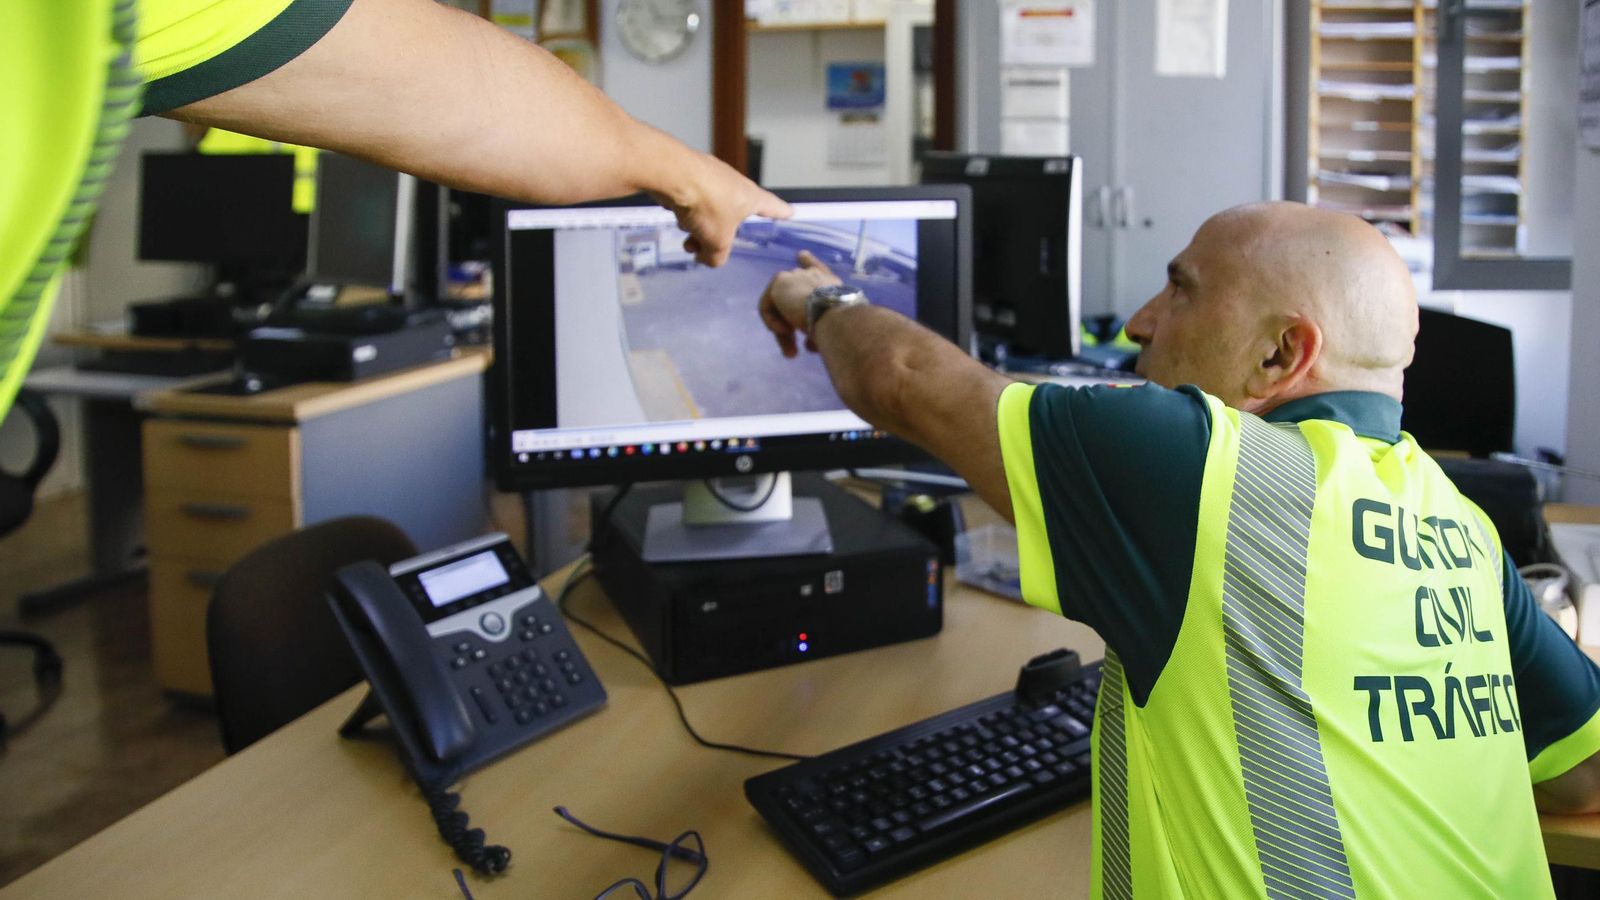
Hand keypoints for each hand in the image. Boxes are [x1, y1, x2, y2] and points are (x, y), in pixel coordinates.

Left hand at [653, 153, 790, 266]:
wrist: (674, 175)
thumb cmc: (707, 204)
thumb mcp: (717, 242)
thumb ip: (717, 257)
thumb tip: (709, 258)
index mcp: (750, 197)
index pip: (772, 207)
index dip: (781, 213)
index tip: (790, 212)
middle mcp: (734, 184)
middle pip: (731, 216)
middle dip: (717, 235)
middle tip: (704, 248)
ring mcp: (712, 177)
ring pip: (709, 211)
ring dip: (698, 227)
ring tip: (686, 235)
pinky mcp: (691, 174)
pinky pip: (693, 200)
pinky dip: (686, 212)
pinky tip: (676, 216)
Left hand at [758, 250, 840, 357]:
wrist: (836, 315)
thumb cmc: (843, 327)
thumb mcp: (834, 329)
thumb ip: (820, 329)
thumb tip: (811, 344)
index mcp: (832, 285)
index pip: (818, 269)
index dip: (809, 262)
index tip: (801, 255)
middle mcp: (814, 276)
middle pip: (794, 298)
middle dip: (791, 328)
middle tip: (792, 354)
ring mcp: (796, 276)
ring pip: (780, 306)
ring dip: (784, 333)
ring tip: (791, 353)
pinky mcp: (780, 282)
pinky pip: (767, 307)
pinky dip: (773, 323)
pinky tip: (784, 332)